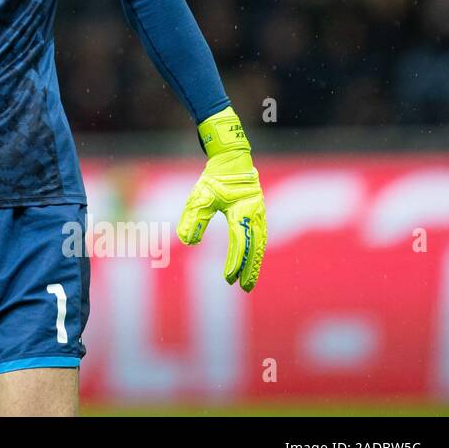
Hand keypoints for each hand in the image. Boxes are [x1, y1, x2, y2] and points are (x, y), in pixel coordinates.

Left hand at [177, 107, 266, 291]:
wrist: (232, 160)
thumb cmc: (214, 178)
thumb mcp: (199, 196)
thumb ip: (193, 218)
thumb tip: (188, 242)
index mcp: (242, 211)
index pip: (239, 242)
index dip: (235, 262)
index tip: (228, 279)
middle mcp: (255, 214)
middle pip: (255, 248)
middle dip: (250, 269)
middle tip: (244, 287)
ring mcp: (259, 214)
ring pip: (259, 244)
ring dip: (255, 263)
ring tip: (249, 281)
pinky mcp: (258, 214)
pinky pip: (259, 237)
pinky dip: (256, 252)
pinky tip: (251, 263)